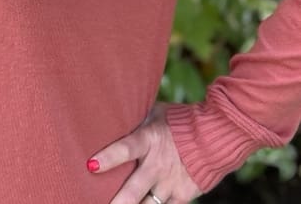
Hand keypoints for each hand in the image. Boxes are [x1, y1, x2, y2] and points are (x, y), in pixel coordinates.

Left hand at [87, 103, 201, 203]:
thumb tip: (116, 114)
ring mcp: (171, 182)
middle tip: (96, 202)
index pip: (126, 148)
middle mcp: (158, 164)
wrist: (216, 136)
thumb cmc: (180, 120)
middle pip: (134, 189)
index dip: (109, 157)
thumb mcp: (157, 113)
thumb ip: (138, 120)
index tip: (91, 165)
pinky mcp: (183, 195)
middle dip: (116, 201)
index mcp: (150, 139)